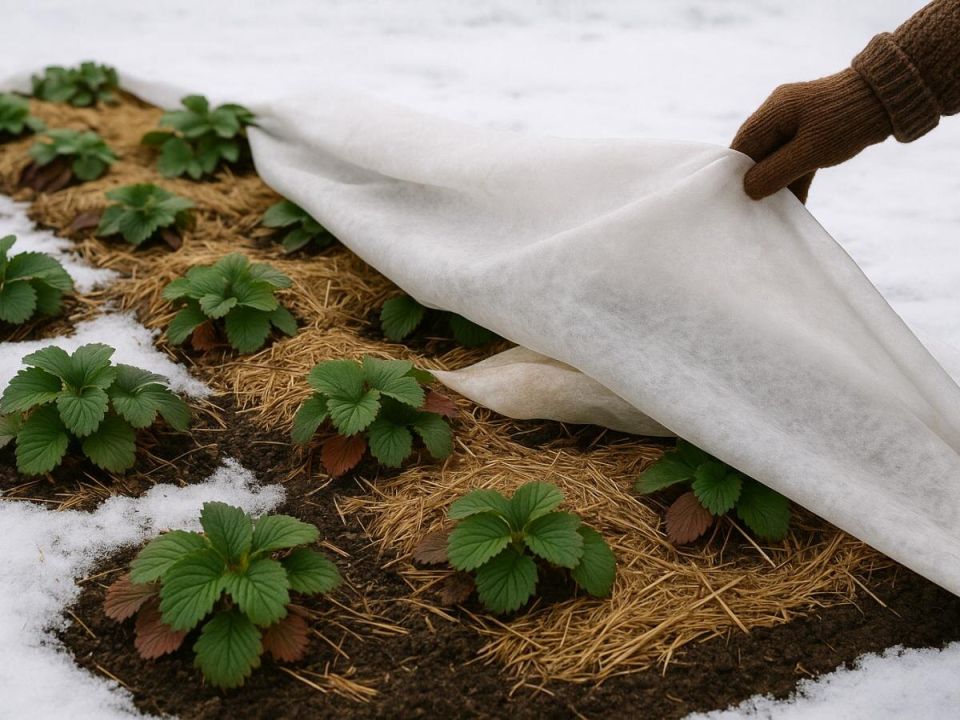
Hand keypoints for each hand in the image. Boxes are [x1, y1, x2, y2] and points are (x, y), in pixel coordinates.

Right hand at [731, 68, 891, 202]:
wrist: (891, 99)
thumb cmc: (847, 121)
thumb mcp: (810, 151)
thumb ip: (776, 172)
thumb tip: (747, 190)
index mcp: (774, 111)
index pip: (742, 145)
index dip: (735, 172)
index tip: (732, 199)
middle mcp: (780, 114)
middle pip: (758, 153)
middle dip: (756, 180)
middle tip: (750, 210)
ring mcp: (798, 122)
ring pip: (778, 158)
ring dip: (778, 183)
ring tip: (772, 213)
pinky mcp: (814, 132)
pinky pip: (796, 159)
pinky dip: (795, 179)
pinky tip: (794, 204)